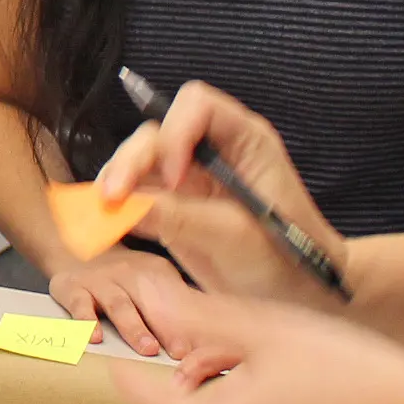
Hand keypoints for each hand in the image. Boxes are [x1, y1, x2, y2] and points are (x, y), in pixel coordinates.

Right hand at [45, 244, 195, 357]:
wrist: (72, 245)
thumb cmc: (120, 275)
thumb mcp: (151, 276)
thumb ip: (172, 299)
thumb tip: (207, 332)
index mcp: (151, 272)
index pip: (171, 300)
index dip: (185, 323)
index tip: (198, 346)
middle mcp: (125, 273)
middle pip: (148, 303)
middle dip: (165, 328)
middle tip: (179, 352)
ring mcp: (98, 280)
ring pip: (118, 304)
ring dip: (133, 327)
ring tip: (146, 348)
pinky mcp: (70, 287)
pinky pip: (79, 304)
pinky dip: (86, 321)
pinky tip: (94, 338)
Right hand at [96, 81, 349, 306]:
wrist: (301, 296)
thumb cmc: (287, 260)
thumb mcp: (234, 236)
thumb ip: (179, 217)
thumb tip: (123, 207)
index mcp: (245, 140)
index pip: (198, 107)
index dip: (177, 133)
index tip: (173, 178)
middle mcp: (215, 150)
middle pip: (159, 133)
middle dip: (131, 160)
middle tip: (112, 197)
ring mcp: (193, 177)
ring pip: (141, 160)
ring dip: (117, 180)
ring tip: (101, 209)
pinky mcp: (176, 205)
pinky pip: (138, 193)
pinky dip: (118, 204)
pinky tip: (103, 219)